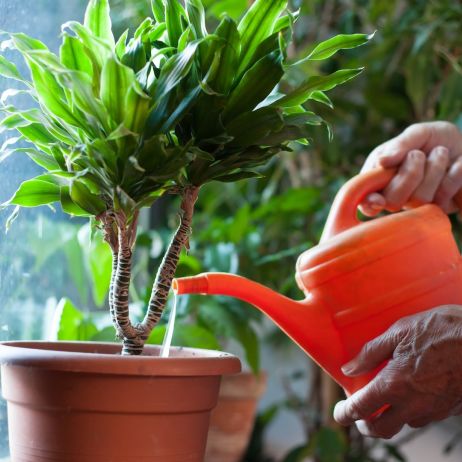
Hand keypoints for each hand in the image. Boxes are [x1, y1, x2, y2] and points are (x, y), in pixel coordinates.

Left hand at [334, 306, 461, 438]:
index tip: (339, 413)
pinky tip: (412, 393)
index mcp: (395, 384)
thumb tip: (349, 368)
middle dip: (366, 426)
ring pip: (405, 424)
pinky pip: (426, 417)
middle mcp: (413, 403)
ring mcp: (434, 409)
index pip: (361, 408)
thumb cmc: (442, 329)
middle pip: (382, 429)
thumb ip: (371, 352)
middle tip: (360, 414)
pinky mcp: (450, 409)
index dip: (345, 414)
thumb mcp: (399, 331)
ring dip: (391, 417)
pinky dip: (413, 411)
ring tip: (386, 398)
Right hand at [360, 122, 461, 215]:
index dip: (368, 202)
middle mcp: (394, 195)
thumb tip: (381, 162)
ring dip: (434, 169)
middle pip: (392, 201)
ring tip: (441, 153)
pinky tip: (456, 165)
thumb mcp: (418, 133)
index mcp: (379, 177)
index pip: (365, 200)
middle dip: (409, 174)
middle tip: (418, 154)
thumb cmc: (435, 139)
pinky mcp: (439, 208)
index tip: (377, 199)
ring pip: (418, 200)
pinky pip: (443, 197)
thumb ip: (399, 145)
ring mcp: (417, 205)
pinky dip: (453, 174)